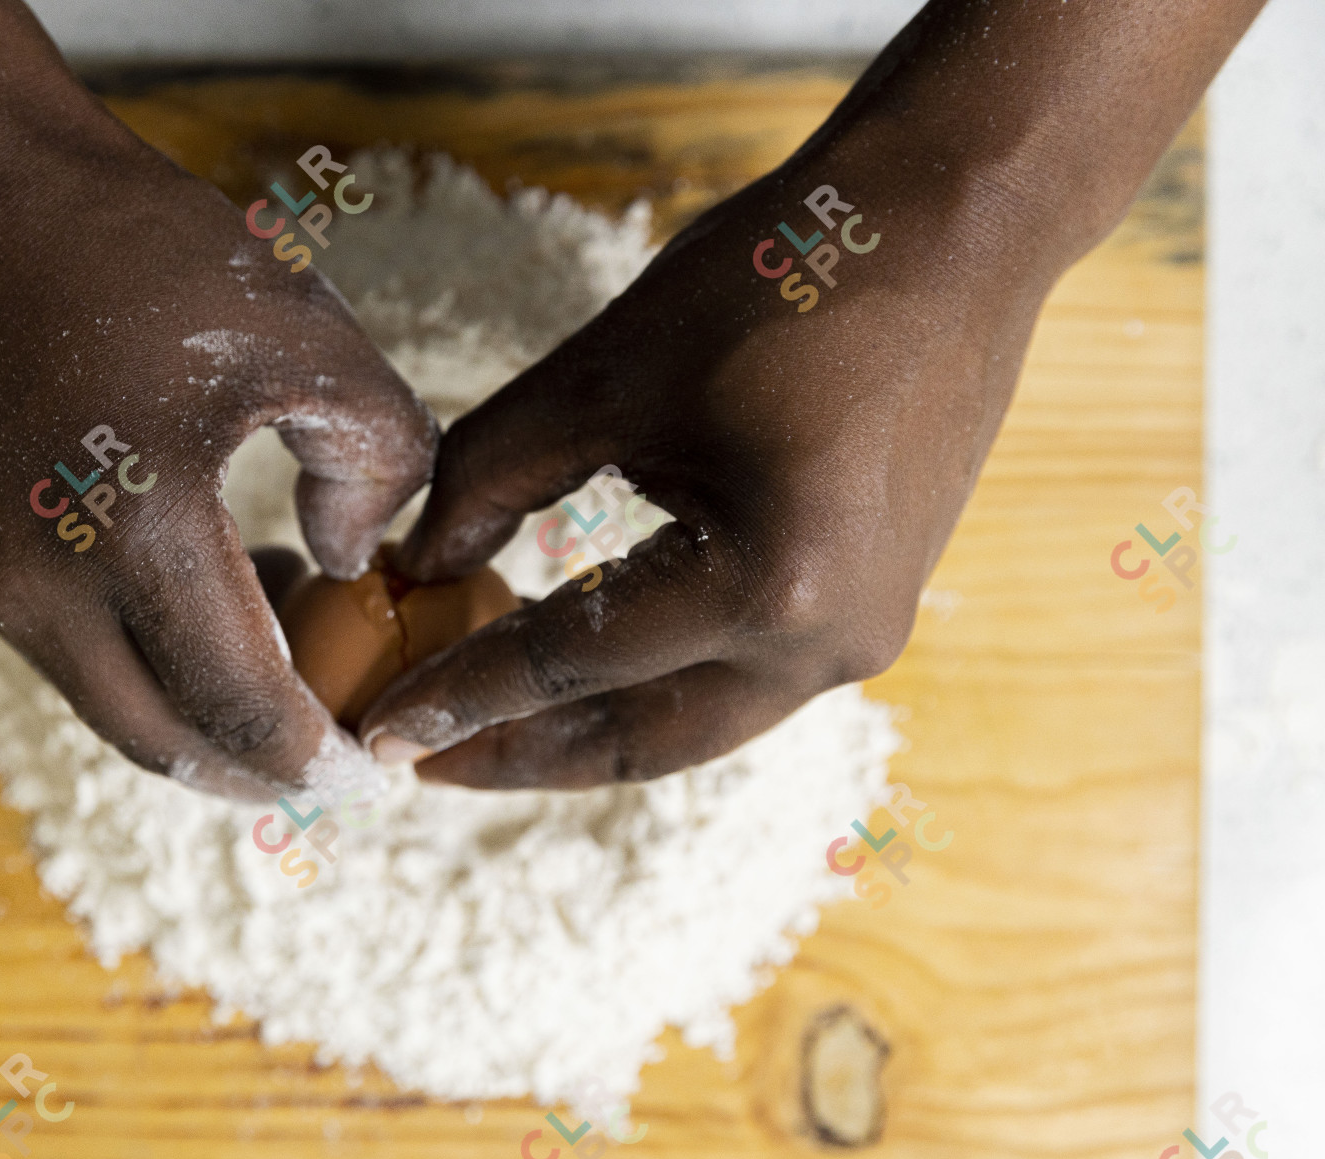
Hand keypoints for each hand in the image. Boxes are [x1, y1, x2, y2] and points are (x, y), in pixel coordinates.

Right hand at [0, 37, 433, 799]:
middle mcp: (37, 585)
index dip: (318, 760)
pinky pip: (68, 646)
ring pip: (110, 699)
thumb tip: (350, 562)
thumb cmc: (122, 237)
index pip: (240, 710)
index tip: (376, 779)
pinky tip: (214, 586)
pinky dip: (148, 651)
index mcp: (128, 535)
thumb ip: (374, 456)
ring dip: (204, 705)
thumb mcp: (300, 325)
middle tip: (336, 759)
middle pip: (163, 742)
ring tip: (291, 641)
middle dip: (258, 770)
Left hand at [356, 147, 1035, 787]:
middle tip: (418, 757)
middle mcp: (827, 640)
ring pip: (695, 720)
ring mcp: (864, 632)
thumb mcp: (606, 372)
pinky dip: (654, 678)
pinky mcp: (873, 604)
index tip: (377, 733)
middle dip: (522, 753)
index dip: (460, 695)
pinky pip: (743, 675)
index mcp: (765, 585)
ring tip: (487, 724)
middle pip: (641, 739)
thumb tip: (416, 563)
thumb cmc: (784, 277)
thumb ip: (492, 475)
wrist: (955, 226)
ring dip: (589, 726)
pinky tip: (584, 663)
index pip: (570, 665)